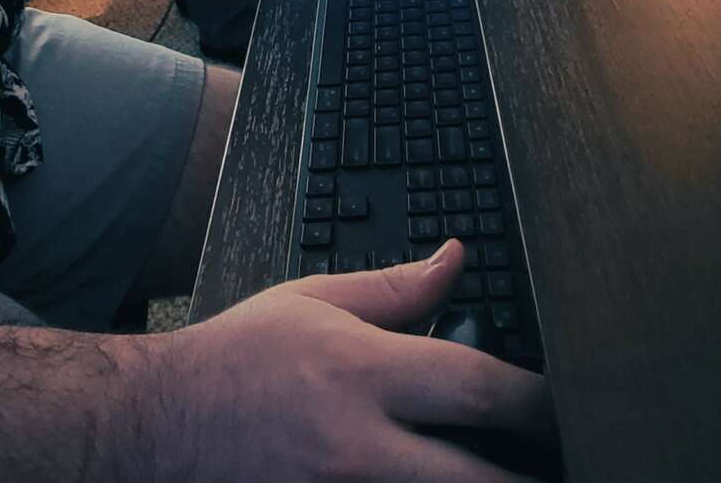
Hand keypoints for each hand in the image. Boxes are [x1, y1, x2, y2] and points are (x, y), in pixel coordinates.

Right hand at [147, 240, 555, 482]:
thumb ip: (394, 289)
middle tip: (565, 461)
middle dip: (533, 475)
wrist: (153, 431)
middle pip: (479, 482)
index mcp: (361, 373)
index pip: (477, 388)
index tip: (567, 404)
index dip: (538, 401)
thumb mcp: (311, 300)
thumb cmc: (233, 364)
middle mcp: (358, 448)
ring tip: (508, 473)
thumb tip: (456, 259)